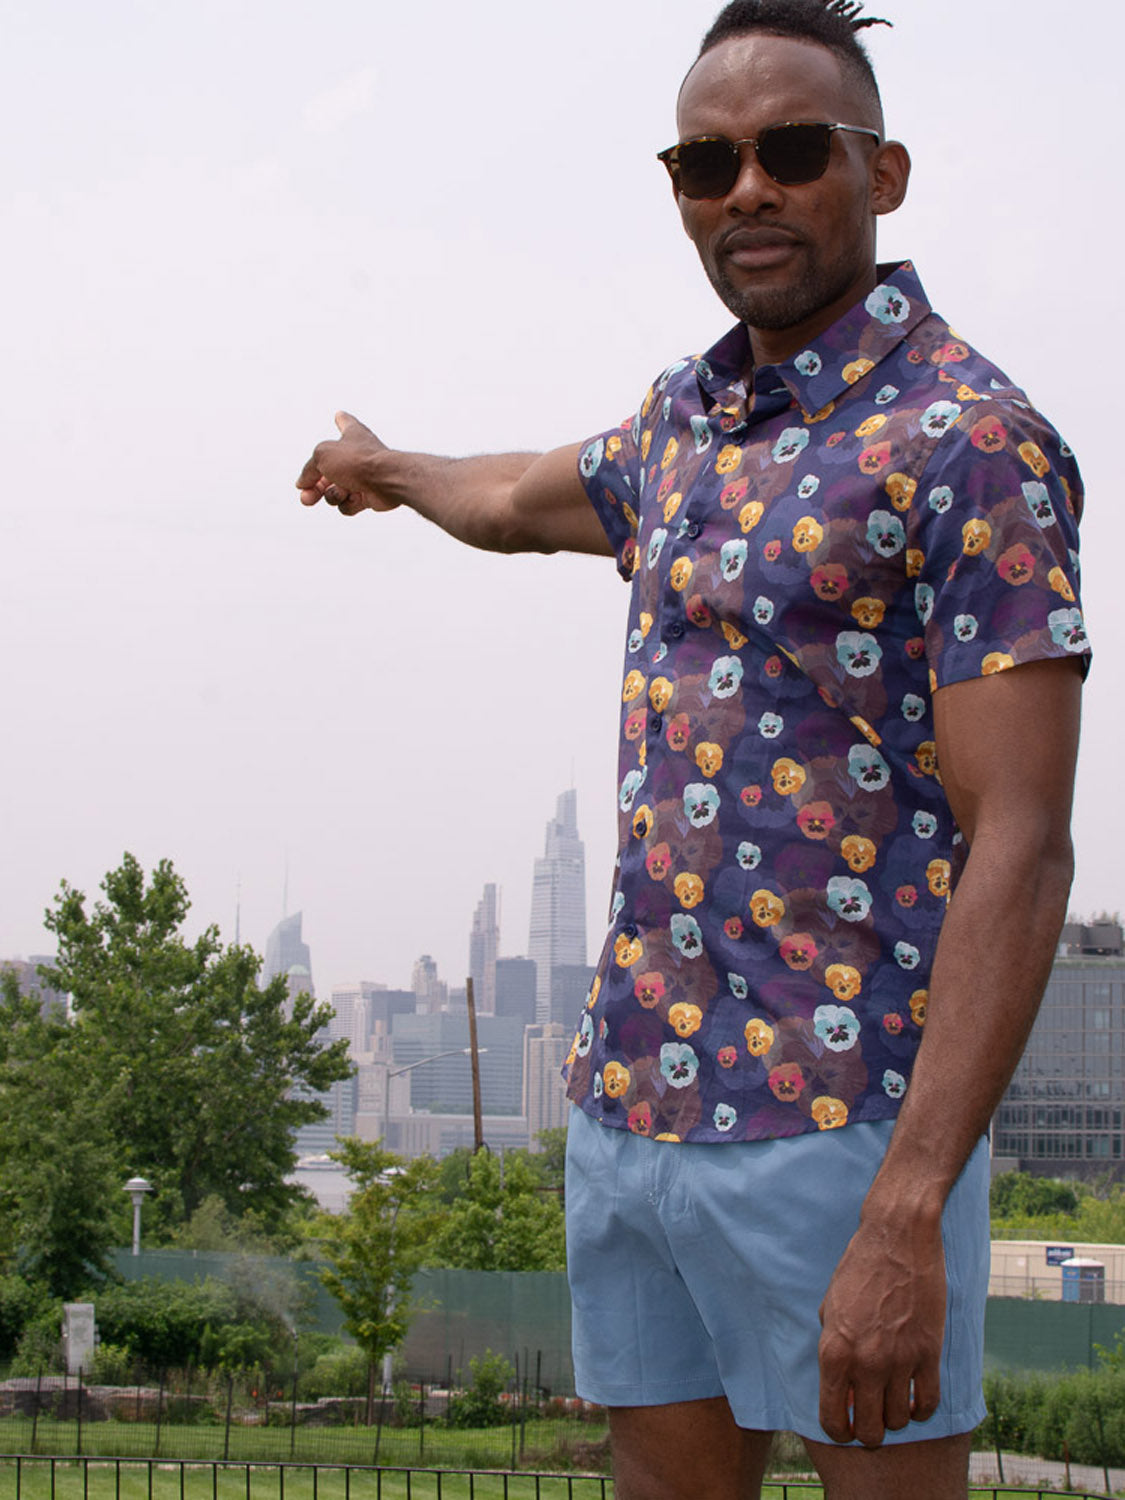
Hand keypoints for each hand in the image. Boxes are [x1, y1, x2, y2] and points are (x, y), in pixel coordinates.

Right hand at [295, 411, 397, 515]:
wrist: (387, 481)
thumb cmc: (358, 461)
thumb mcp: (322, 456)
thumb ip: (308, 470)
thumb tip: (303, 484)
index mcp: (352, 435)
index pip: (345, 422)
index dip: (341, 420)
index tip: (339, 416)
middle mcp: (358, 455)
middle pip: (326, 472)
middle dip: (313, 487)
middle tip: (306, 497)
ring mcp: (362, 477)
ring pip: (335, 492)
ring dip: (331, 496)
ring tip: (340, 492)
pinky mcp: (368, 496)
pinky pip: (348, 505)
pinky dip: (348, 504)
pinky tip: (356, 498)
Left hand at [817, 1212, 946, 1446]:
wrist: (896, 1237)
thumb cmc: (858, 1269)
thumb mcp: (829, 1307)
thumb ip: (833, 1349)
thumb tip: (842, 1387)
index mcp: (833, 1351)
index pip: (832, 1419)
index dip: (839, 1431)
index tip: (845, 1426)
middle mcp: (865, 1362)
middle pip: (870, 1431)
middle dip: (868, 1431)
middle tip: (871, 1417)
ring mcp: (899, 1360)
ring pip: (899, 1421)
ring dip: (895, 1418)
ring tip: (892, 1401)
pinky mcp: (928, 1352)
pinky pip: (928, 1403)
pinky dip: (922, 1408)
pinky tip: (914, 1394)